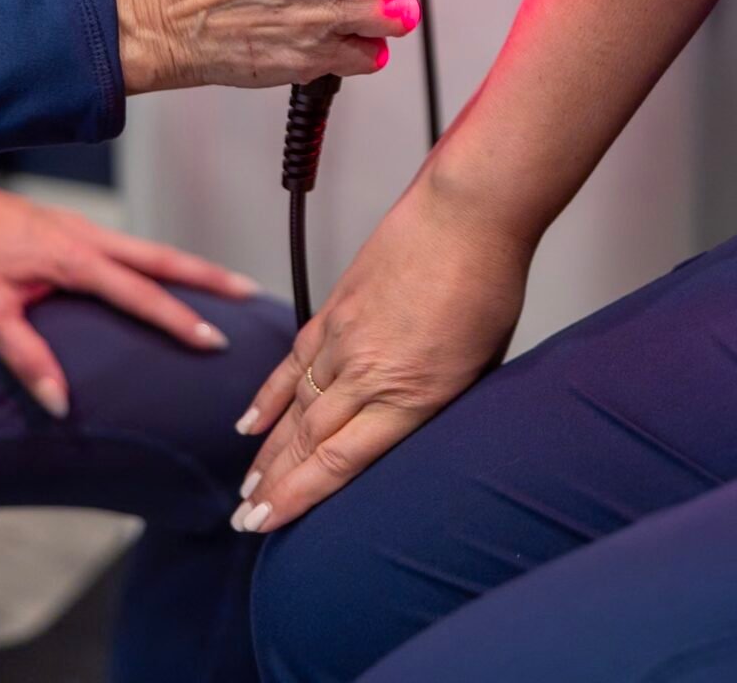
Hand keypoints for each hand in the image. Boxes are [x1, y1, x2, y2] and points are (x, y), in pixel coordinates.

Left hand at [0, 162, 259, 417]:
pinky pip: (134, 246)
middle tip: (249, 292)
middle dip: (210, 276)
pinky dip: (164, 261)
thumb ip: (26, 358)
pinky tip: (170, 276)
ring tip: (228, 286)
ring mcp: (88, 230)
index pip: (140, 293)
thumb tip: (60, 403)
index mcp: (75, 260)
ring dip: (192, 266)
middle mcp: (91, 239)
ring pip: (153, 248)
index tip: (213, 338)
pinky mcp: (78, 230)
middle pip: (165, 258)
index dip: (179, 318)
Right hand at [230, 174, 531, 533]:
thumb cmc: (488, 284)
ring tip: (248, 484)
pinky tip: (250, 421)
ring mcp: (346, 336)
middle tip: (247, 518)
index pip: (338, 461)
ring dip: (268, 448)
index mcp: (412, 395)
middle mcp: (369, 370)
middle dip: (274, 484)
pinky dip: (269, 393)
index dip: (298, 497)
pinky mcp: (336, 306)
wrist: (467, 213)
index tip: (267, 523)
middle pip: (308, 438)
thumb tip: (414, 429)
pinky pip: (293, 359)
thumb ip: (439, 402)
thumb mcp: (481, 365)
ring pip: (295, 404)